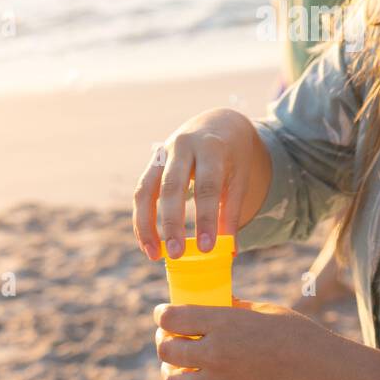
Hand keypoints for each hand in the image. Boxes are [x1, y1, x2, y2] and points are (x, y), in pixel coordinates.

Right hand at [133, 107, 268, 261]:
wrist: (217, 123)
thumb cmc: (231, 156)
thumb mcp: (239, 177)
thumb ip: (232, 212)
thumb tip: (228, 251)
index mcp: (211, 148)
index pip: (207, 186)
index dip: (206, 218)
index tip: (206, 248)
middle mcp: (183, 147)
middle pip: (172, 187)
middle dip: (172, 223)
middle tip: (176, 255)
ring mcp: (162, 153)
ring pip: (146, 190)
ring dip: (146, 225)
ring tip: (154, 255)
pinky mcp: (151, 164)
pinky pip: (140, 193)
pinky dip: (142, 219)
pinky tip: (149, 243)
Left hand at [153, 298, 339, 379]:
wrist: (320, 378)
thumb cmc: (296, 336)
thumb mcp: (262, 310)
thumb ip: (230, 309)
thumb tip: (208, 306)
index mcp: (222, 324)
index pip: (170, 318)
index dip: (162, 314)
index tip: (163, 313)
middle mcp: (214, 355)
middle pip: (165, 349)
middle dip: (164, 340)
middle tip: (170, 337)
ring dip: (173, 369)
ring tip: (181, 363)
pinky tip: (213, 379)